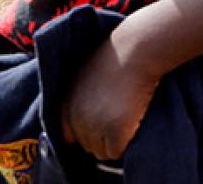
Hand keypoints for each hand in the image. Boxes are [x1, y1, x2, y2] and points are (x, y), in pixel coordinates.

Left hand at [59, 26, 160, 161]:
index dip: (85, 132)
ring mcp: (94, 126)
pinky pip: (116, 152)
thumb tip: (92, 111)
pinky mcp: (114, 132)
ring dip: (114, 141)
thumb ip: (81, 96)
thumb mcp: (86, 74)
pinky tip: (133, 121)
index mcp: (66, 104)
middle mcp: (75, 118)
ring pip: (101, 152)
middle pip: (87, 145)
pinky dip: (126, 142)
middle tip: (119, 114)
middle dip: (102, 136)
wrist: (136, 48)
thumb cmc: (118, 55)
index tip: (100, 125)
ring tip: (127, 116)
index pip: (67, 135)